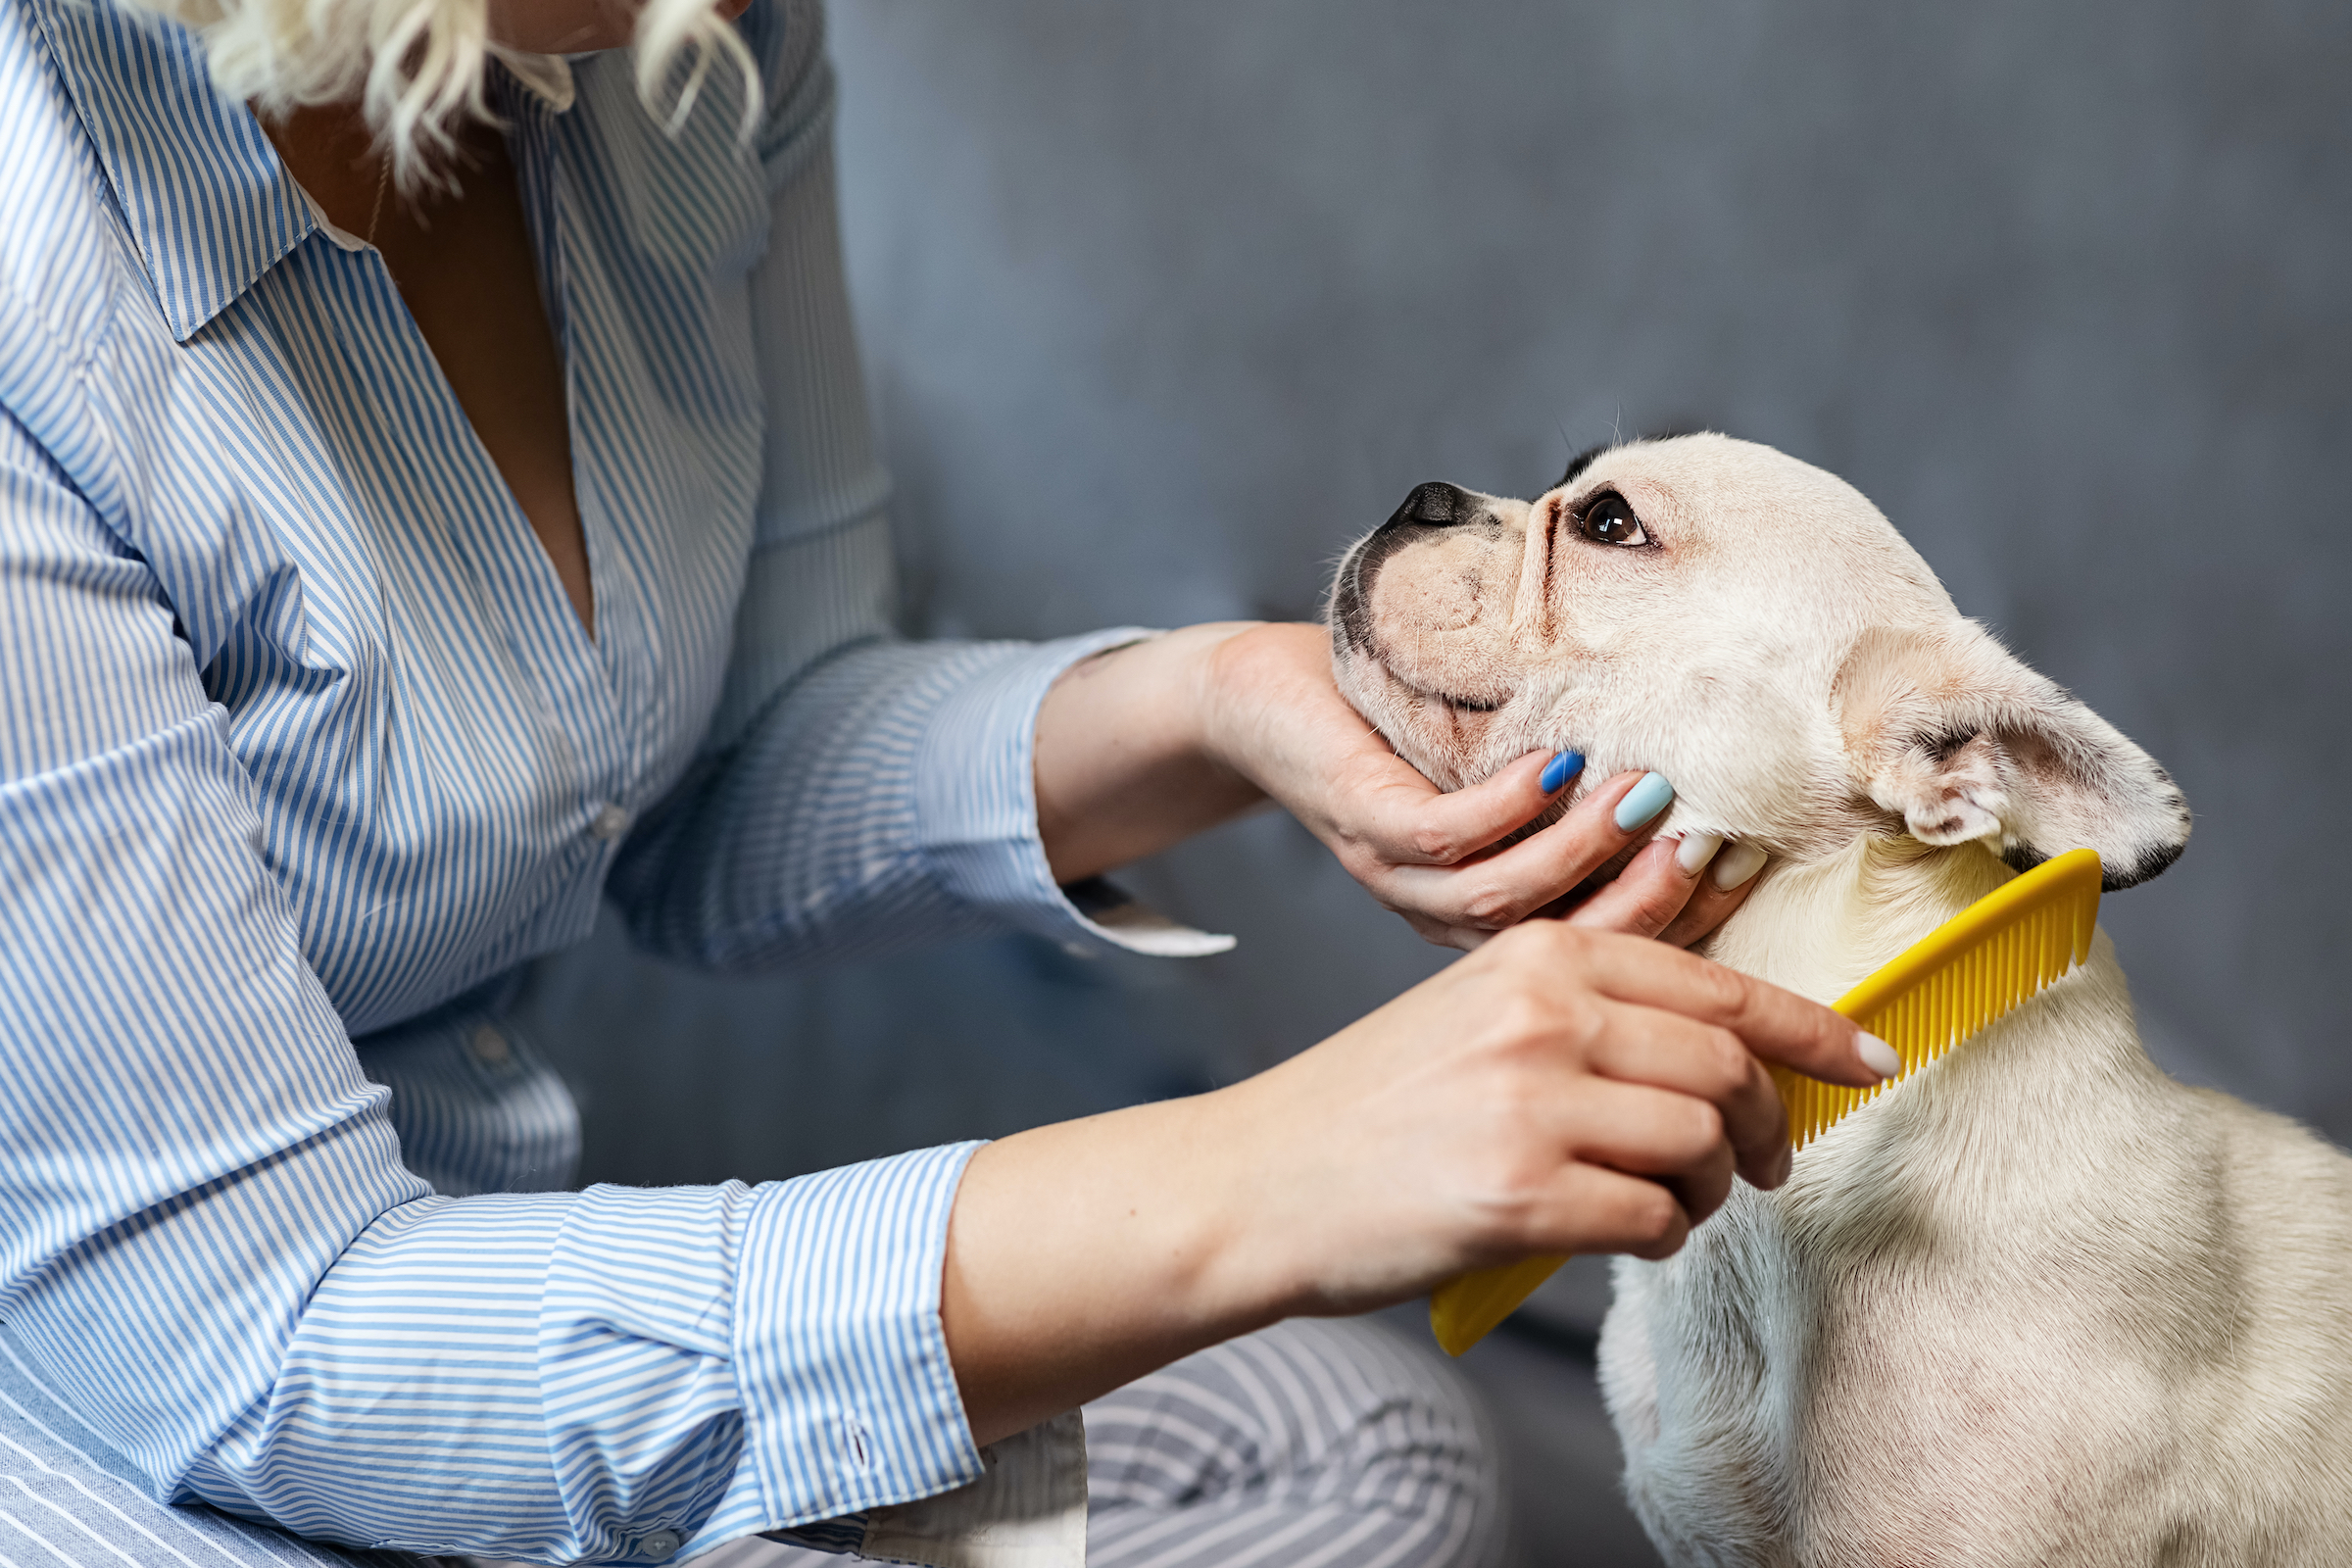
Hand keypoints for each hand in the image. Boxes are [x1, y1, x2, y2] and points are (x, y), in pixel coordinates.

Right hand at [941, 922, 1889, 1441]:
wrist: (1257, 1179)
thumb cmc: (1371, 1107)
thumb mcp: (1477, 1013)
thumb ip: (1591, 1011)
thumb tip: (1734, 1051)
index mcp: (1537, 954)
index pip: (1719, 987)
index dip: (1815, 1029)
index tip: (1868, 1059)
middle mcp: (1540, 1012)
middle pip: (1729, 1067)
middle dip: (1773, 1127)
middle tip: (1765, 1167)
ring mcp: (1529, 1102)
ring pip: (1703, 1145)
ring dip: (1709, 1192)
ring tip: (1669, 1206)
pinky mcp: (1518, 1193)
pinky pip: (1652, 1220)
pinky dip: (1658, 1237)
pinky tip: (1617, 1233)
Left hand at [1198, 622, 1767, 949]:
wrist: (1258, 694)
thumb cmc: (1388, 722)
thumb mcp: (1498, 751)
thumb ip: (1577, 769)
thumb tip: (1695, 742)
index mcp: (1488, 907)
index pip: (1597, 944)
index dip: (1677, 920)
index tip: (1745, 867)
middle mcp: (1444, 908)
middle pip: (1559, 946)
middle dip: (1647, 907)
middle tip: (1710, 845)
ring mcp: (1395, 870)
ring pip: (1500, 902)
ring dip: (1583, 854)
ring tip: (1646, 794)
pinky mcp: (1357, 816)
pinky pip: (1436, 838)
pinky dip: (1502, 809)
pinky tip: (1552, 765)